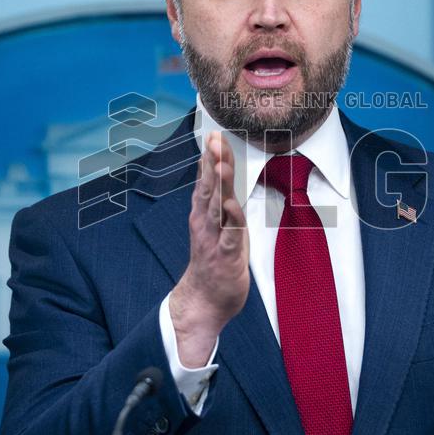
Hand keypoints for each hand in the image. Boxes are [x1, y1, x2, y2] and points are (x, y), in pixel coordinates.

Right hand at [169, 131, 249, 367]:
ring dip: (219, 185)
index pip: (208, 180)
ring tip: (221, 164)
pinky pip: (230, 235)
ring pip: (217, 207)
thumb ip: (215, 199)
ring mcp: (214, 238)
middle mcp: (206, 222)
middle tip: (214, 139)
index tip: (214, 134)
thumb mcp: (215, 225)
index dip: (212, 157)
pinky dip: (230, 219)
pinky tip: (230, 205)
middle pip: (210, 187)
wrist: (203, 300)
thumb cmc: (213, 260)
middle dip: (213, 162)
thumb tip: (217, 173)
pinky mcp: (226, 256)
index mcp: (204, 213)